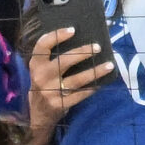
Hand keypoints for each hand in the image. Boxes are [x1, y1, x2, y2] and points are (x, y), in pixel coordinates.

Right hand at [26, 26, 109, 144]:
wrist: (38, 115)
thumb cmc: (44, 85)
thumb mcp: (41, 70)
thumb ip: (52, 58)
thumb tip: (81, 40)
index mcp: (36, 65)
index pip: (42, 46)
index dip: (57, 36)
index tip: (73, 30)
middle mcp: (41, 77)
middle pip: (64, 61)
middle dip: (82, 53)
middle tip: (97, 47)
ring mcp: (50, 92)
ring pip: (76, 80)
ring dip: (94, 72)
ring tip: (109, 65)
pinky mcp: (59, 105)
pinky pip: (80, 95)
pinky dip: (91, 88)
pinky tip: (101, 83)